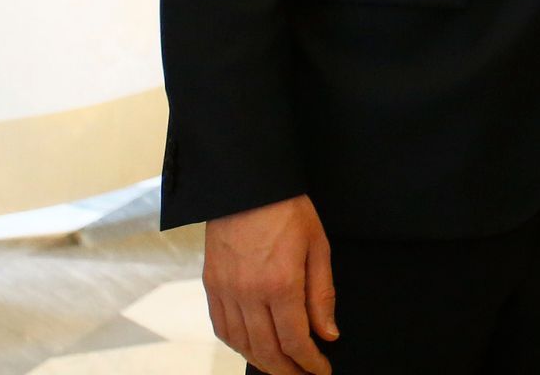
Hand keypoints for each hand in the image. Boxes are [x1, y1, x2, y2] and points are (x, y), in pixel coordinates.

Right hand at [203, 194, 336, 374]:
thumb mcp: (317, 246)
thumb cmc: (288, 209)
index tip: (322, 371)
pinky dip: (238, 345)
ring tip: (282, 368)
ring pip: (242, 345)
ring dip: (263, 363)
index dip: (310, 363)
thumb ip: (322, 294)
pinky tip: (253, 347)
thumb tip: (328, 334)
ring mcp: (226, 292)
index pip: (295, 340)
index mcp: (281, 284)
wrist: (248, 183)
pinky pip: (222, 328)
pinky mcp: (211, 285)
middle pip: (267, 351)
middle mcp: (249, 294)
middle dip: (288, 371)